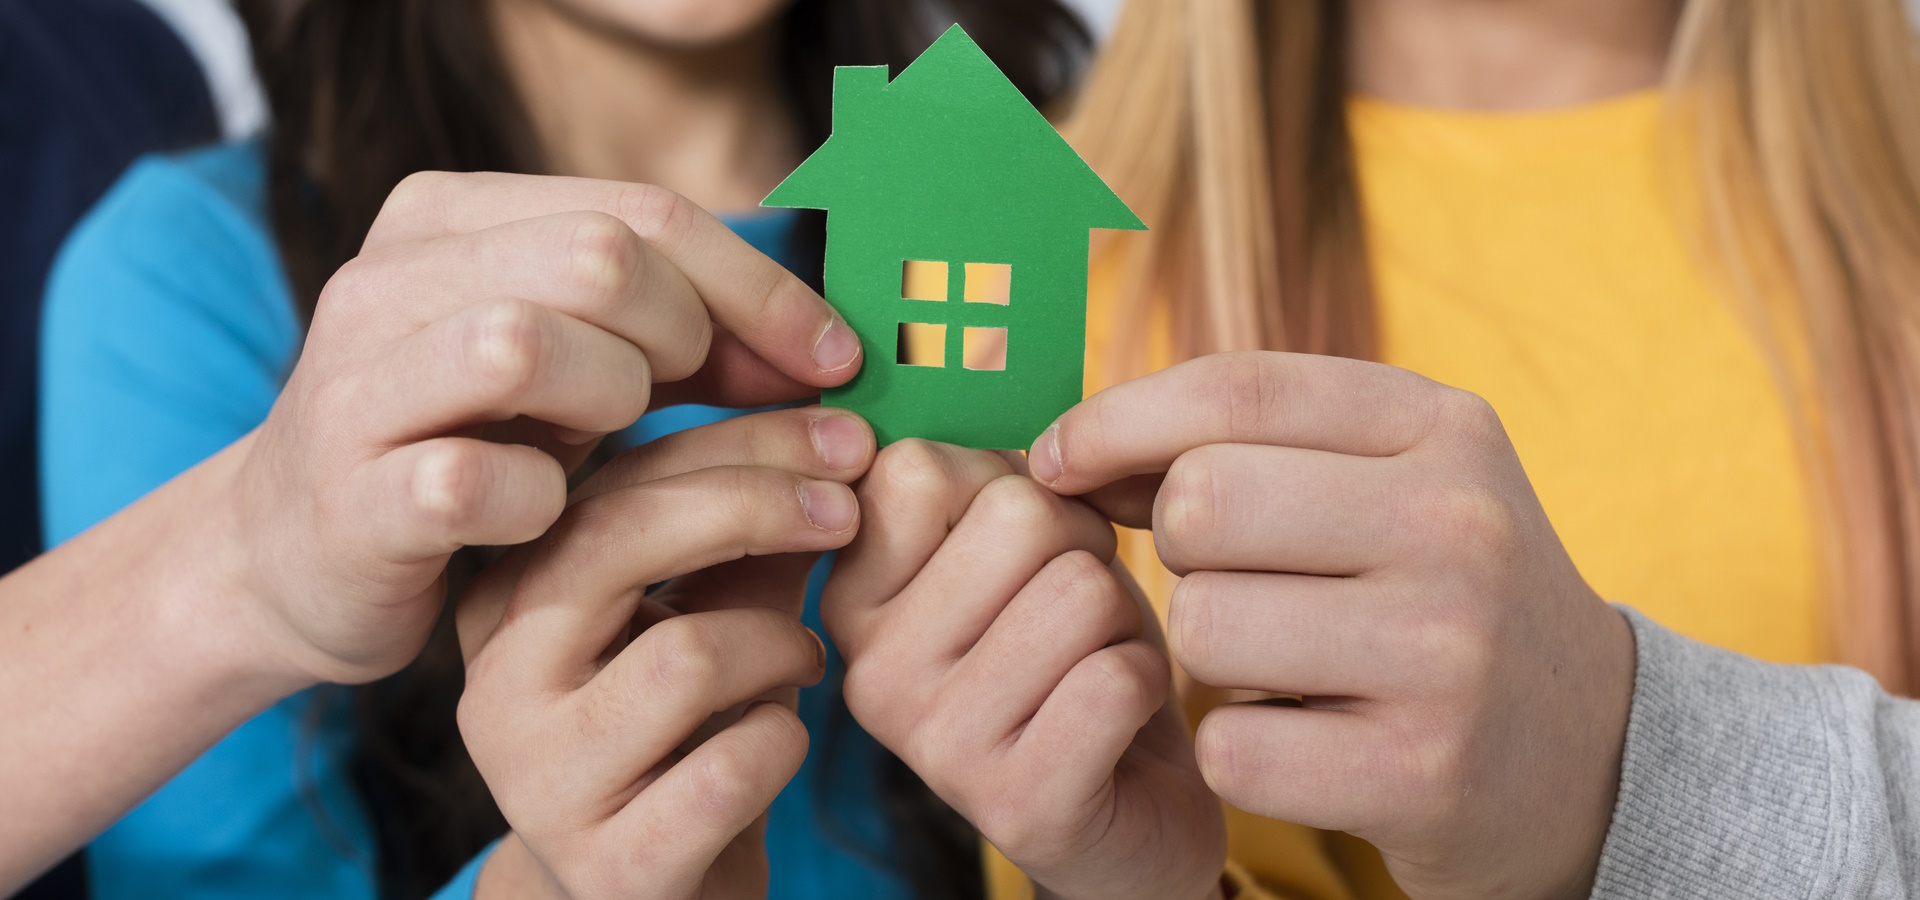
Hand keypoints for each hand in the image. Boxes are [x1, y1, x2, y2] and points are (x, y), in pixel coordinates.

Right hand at [219, 172, 861, 687]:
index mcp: (446, 220)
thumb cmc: (467, 448)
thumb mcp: (572, 370)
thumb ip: (682, 338)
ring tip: (610, 444)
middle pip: (596, 258)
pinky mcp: (348, 499)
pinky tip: (546, 515)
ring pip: (522, 342)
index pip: (641, 212)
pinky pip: (470, 478)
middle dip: (686, 337)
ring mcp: (354, 389)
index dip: (759, 287)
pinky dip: (537, 501)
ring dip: (609, 400)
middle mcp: (387, 283)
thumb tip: (830, 348)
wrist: (297, 558)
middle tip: (696, 401)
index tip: (833, 358)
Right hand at [456, 406, 876, 898]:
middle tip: (847, 513)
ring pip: (689, 655)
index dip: (744, 441)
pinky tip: (779, 741)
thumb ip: (751, 527)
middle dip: (759, 507)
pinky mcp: (609, 865)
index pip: (615, 478)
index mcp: (507, 595)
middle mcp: (497, 682)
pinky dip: (785, 740)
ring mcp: (541, 780)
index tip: (846, 433)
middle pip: (621, 540)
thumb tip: (838, 425)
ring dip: (780, 646)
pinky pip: (732, 765)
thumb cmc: (690, 731)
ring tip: (799, 664)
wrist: (649, 897)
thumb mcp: (711, 610)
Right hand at [821, 441, 1226, 899]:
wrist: (1128, 810)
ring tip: (1091, 665)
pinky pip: (1121, 676)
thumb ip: (972, 468)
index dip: (1009, 482)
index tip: (1010, 546)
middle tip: (1069, 614)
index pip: (918, 465)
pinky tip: (1116, 723)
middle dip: (1081, 547)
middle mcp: (866, 670)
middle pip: (1018, 517)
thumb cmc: (1068, 649)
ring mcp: (933, 744)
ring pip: (1082, 590)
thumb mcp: (1007, 547)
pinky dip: (1147, 685)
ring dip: (1119, 618)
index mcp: (848, 593)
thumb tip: (958, 355)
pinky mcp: (1015, 805)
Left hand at [1028, 352, 1635, 899]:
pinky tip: (1303, 743)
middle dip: (1182, 551)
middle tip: (1236, 584)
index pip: (1233, 390)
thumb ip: (1241, 446)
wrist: (1590, 752)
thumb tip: (1070, 451)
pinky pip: (1229, 746)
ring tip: (1284, 666)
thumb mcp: (1387, 481)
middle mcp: (1459, 524)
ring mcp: (1447, 653)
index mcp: (1443, 427)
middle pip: (1201, 505)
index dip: (1116, 421)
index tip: (1057, 460)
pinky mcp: (1422, 774)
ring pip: (1203, 626)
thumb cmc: (1438, 594)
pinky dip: (1238, 750)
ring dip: (1208, 658)